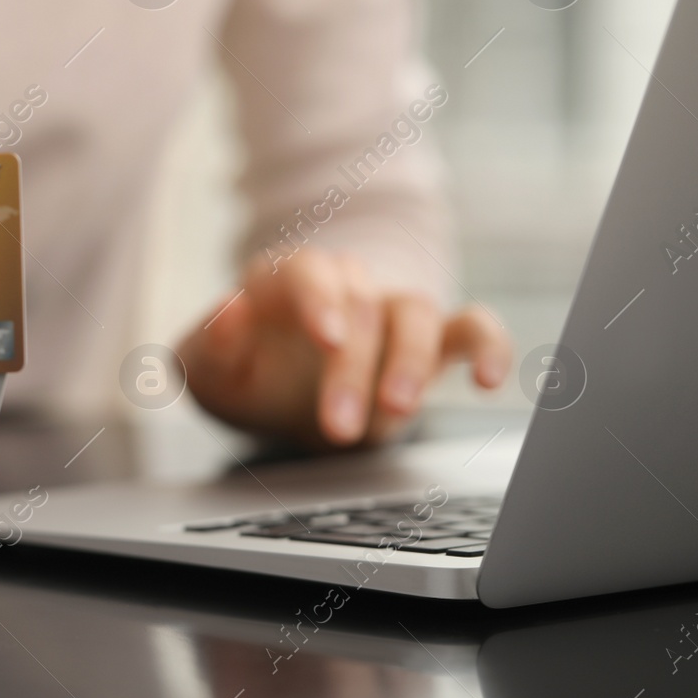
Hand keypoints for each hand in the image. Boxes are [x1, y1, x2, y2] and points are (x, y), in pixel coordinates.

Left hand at [180, 247, 510, 448]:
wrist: (282, 392)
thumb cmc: (244, 375)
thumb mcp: (207, 371)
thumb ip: (210, 343)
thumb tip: (230, 308)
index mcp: (283, 282)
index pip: (306, 270)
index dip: (320, 298)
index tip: (327, 339)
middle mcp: (343, 285)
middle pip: (360, 302)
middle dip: (353, 367)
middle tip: (339, 427)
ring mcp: (389, 310)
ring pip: (416, 310)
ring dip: (410, 361)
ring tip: (398, 410)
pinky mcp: (432, 342)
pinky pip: (473, 327)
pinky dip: (489, 346)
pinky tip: (490, 381)